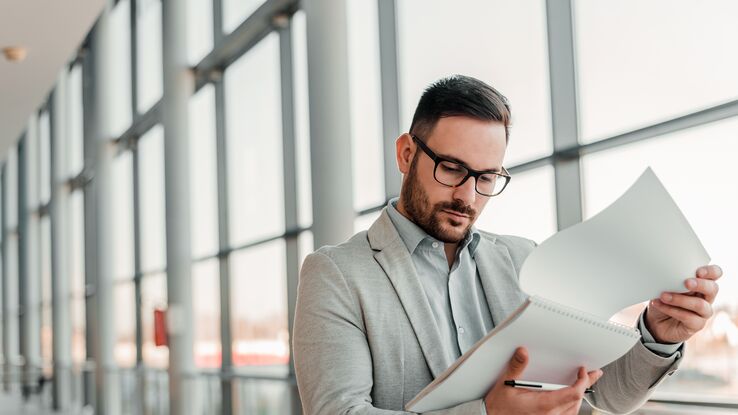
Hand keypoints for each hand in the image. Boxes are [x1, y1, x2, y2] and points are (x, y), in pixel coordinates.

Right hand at [484, 347, 602, 414]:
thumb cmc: (499, 405)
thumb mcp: (506, 382)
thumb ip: (516, 367)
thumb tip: (523, 352)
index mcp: (542, 404)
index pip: (572, 393)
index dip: (583, 381)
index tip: (583, 372)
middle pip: (576, 401)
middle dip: (585, 386)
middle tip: (591, 375)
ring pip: (573, 410)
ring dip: (579, 397)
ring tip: (583, 385)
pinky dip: (571, 407)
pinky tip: (570, 400)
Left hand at [646, 264, 722, 343]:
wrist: (655, 322)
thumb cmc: (663, 300)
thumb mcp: (665, 287)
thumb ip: (672, 280)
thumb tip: (672, 275)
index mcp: (700, 283)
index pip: (715, 274)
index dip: (711, 271)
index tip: (698, 272)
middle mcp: (705, 297)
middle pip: (713, 288)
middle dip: (700, 284)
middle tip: (686, 283)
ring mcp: (703, 312)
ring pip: (700, 305)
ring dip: (680, 299)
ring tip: (663, 296)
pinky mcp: (696, 325)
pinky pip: (689, 318)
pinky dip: (672, 310)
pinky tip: (659, 305)